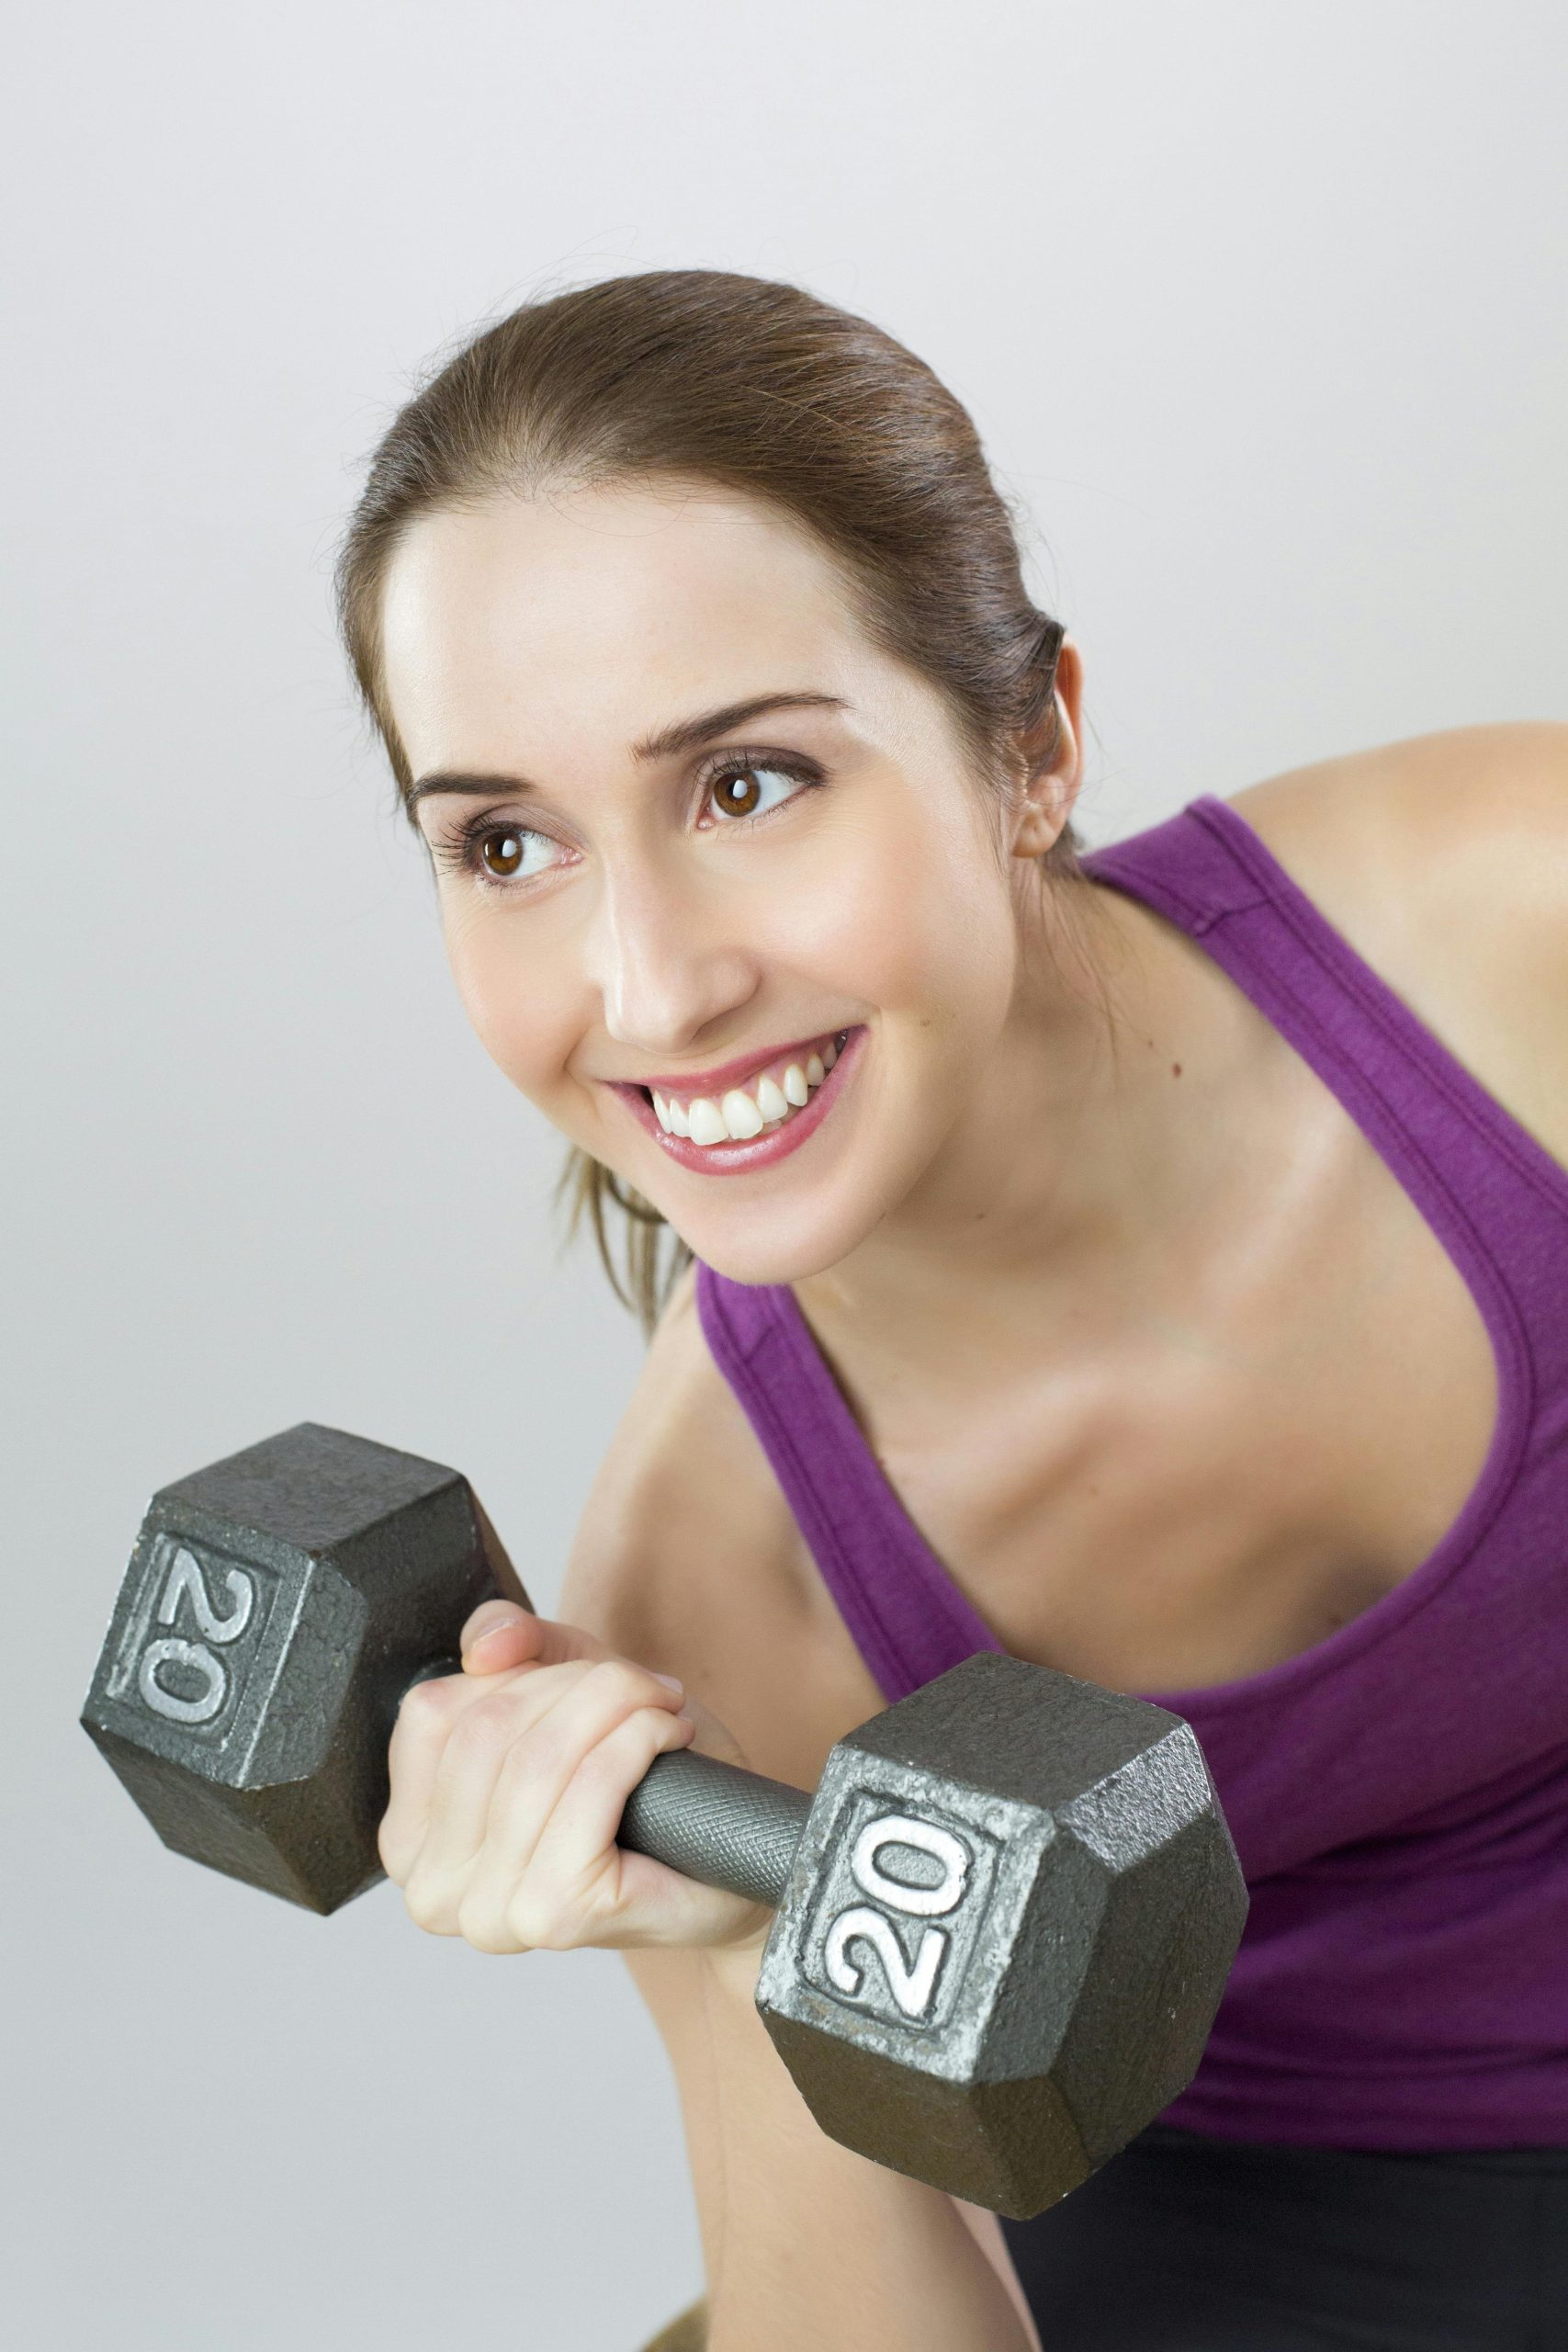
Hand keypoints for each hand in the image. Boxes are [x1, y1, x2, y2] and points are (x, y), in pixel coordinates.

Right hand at [378, 1600, 772, 1957]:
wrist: (718, 1869)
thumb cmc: (638, 1787)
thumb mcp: (566, 1691)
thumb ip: (516, 1645)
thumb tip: (487, 1644)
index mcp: (409, 1838)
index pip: (432, 1712)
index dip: (514, 1671)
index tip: (580, 1674)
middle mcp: (430, 1888)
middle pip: (488, 1728)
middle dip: (577, 1684)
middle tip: (640, 1685)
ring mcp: (487, 1913)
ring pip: (540, 1755)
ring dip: (617, 1704)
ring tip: (661, 1705)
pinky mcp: (553, 1915)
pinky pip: (590, 1786)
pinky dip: (638, 1739)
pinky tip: (669, 1735)